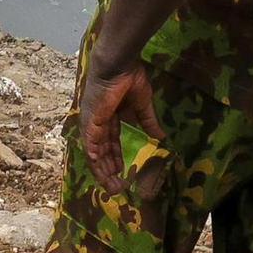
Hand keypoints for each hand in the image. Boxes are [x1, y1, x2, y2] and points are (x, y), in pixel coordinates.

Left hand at [74, 59, 160, 181]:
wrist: (119, 64)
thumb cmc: (129, 79)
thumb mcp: (142, 105)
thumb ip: (148, 123)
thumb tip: (161, 138)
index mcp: (110, 118)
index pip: (111, 145)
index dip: (117, 160)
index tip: (123, 176)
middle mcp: (99, 123)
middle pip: (102, 152)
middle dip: (109, 171)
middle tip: (117, 188)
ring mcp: (93, 122)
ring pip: (95, 151)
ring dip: (102, 169)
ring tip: (111, 185)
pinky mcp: (92, 119)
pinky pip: (91, 141)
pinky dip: (95, 155)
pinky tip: (99, 168)